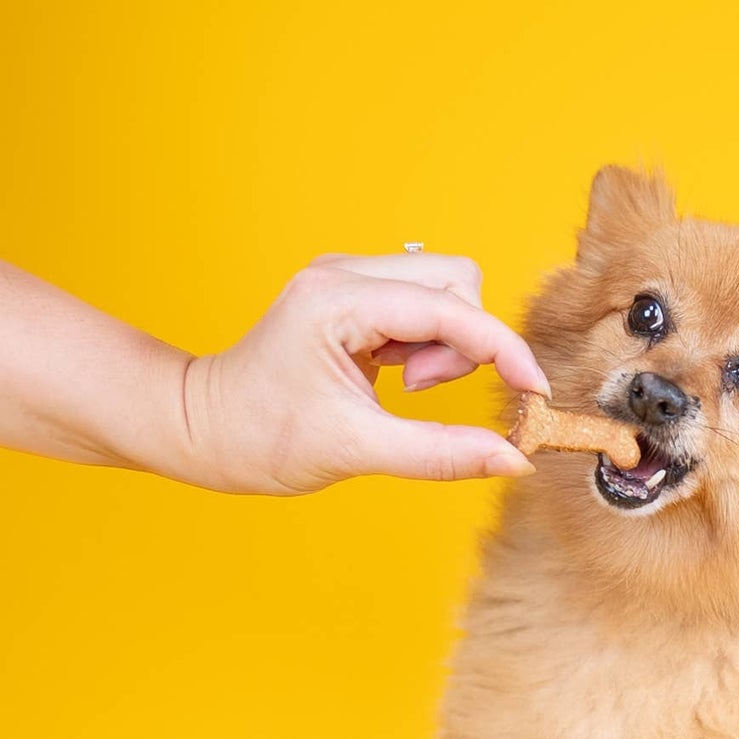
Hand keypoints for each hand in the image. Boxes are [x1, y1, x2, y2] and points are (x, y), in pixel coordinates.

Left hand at [181, 252, 546, 493]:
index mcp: (338, 300)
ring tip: (403, 386)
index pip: (450, 307)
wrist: (203, 429)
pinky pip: (424, 310)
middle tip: (420, 390)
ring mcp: (351, 283)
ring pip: (446, 293)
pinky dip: (429, 348)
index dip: (503, 349)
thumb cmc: (260, 437)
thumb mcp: (357, 451)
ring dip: (447, 346)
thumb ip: (443, 454)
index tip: (533, 394)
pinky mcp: (357, 302)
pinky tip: (394, 376)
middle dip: (465, 342)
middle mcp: (345, 275)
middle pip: (456, 281)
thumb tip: (514, 459)